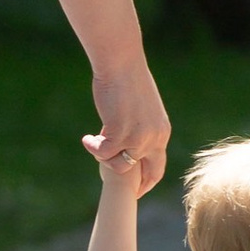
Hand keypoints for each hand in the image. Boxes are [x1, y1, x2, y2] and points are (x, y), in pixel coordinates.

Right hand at [85, 61, 169, 196]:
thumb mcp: (142, 108)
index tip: (136, 189)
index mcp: (162, 131)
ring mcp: (138, 137)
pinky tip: (87, 138)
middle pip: (147, 174)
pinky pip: (103, 152)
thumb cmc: (128, 79)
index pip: (158, 166)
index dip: (147, 181)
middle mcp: (154, 137)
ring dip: (104, 157)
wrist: (121, 61)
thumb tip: (123, 144)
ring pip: (119, 165)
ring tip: (95, 142)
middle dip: (133, 186)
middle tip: (115, 186)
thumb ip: (139, 127)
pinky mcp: (119, 132)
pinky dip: (93, 147)